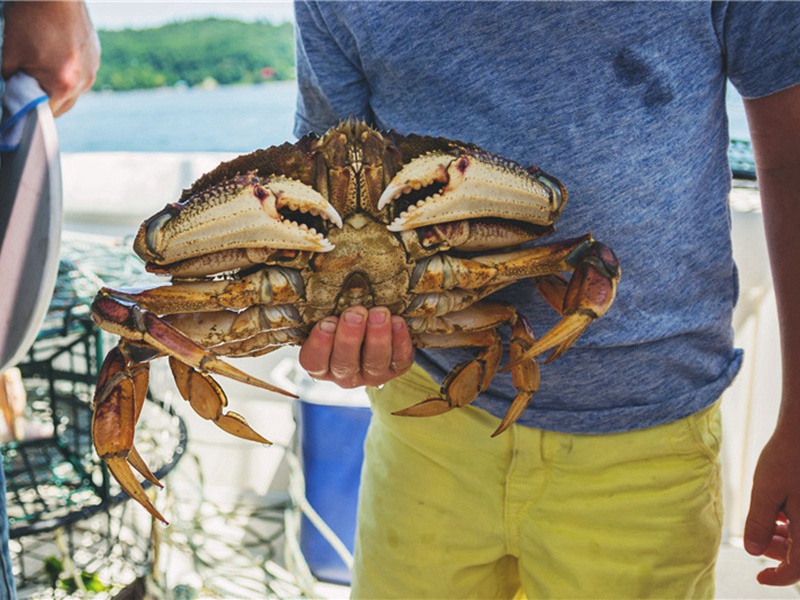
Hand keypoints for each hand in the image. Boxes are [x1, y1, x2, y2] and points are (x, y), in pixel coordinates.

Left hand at [2, 1, 100, 116]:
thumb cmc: (29, 18)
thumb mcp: (9, 54)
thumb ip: (14, 82)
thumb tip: (18, 94)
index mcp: (63, 85)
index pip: (47, 115)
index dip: (31, 109)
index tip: (20, 98)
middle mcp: (83, 81)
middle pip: (63, 106)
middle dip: (46, 97)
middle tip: (28, 78)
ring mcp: (92, 68)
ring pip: (73, 89)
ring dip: (58, 82)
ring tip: (44, 59)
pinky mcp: (96, 55)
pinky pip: (81, 72)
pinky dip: (68, 68)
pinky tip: (56, 50)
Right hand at [298, 306, 414, 388]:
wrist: (375, 324)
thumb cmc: (344, 317)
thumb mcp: (330, 314)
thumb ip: (324, 307)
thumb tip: (315, 272)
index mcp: (322, 364)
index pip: (313, 361)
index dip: (319, 345)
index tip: (326, 322)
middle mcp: (345, 374)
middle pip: (344, 363)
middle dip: (350, 338)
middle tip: (355, 313)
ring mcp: (371, 374)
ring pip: (374, 362)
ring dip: (377, 337)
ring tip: (380, 313)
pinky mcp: (395, 368)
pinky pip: (399, 359)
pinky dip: (399, 340)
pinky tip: (397, 321)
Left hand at [744, 424, 799, 584]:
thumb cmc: (788, 455)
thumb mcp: (766, 491)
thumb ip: (759, 523)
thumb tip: (753, 550)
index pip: (799, 569)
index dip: (779, 577)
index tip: (760, 577)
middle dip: (779, 551)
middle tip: (758, 539)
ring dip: (785, 537)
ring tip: (767, 522)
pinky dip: (793, 522)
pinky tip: (779, 509)